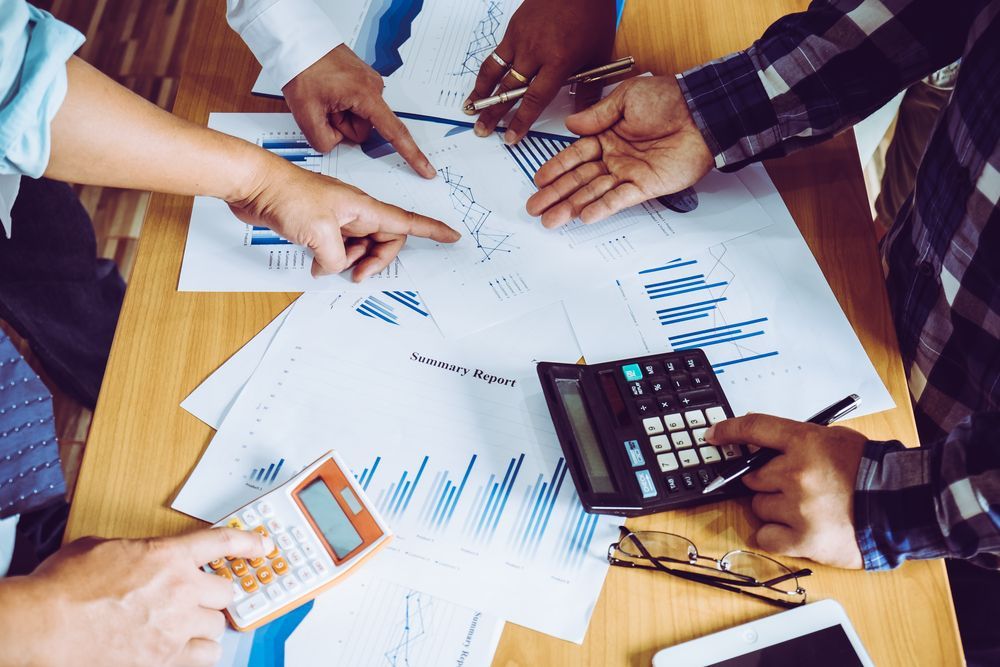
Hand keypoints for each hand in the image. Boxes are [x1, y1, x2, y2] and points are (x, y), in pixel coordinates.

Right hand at [20, 528, 270, 665]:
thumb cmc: (65, 586)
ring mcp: (175, 627)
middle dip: (213, 595)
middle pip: (225, 592)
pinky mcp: (164, 660)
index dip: (248, 543)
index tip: (263, 546)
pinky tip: (182, 650)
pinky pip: (204, 659)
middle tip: (197, 598)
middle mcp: (180, 590)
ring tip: (186, 626)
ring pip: (217, 628)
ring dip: (206, 626)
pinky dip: (197, 654)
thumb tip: (142, 558)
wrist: (44, 625)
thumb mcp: (105, 547)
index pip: (222, 543)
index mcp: (167, 555)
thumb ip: (138, 551)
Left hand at [231, 155, 459, 279]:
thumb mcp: (319, 234)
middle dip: (375, 261)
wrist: (254, 184)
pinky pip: (337, 247)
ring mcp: (337, 217)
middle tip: (355, 276)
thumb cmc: (288, 196)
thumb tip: (334, 267)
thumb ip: (336, 258)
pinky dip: (331, 259)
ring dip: (348, 262)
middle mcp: (355, 211)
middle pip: (383, 241)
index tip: (452, 236)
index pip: (407, 221)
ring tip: (325, 266)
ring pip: (359, 246)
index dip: (432, 230)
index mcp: (363, 208)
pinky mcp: (319, 224)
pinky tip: (314, 264)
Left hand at [282, 45, 435, 178]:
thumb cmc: (303, 67)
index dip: (411, 154)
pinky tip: (326, 94)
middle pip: (364, 130)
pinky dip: (339, 106)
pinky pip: (353, 105)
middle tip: (323, 109)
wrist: (297, 40)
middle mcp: (373, 87)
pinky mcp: (361, 81)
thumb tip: (334, 143)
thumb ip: (323, 141)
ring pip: (357, 118)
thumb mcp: (306, 113)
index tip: (427, 169)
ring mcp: (367, 83)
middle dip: (343, 127)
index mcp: (366, 94)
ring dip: (339, 116)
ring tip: (323, 98)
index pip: (394, 133)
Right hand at [465, 0, 615, 143]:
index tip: (511, 137)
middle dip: (493, 113)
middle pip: (509, 90)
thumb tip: (583, 115)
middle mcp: (535, 52)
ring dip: (481, 93)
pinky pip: (496, 54)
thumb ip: (589, 88)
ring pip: (494, 71)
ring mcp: (521, 38)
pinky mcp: (513, 27)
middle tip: (482, 130)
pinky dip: (487, 71)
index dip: (521, 121)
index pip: (534, 99)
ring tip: (470, 108)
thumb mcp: (599, 54)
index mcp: (558, 61)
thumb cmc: (592, 15)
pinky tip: (482, 82)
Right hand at [526, 75, 713, 227]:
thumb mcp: (626, 97)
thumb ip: (597, 114)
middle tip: (535, 209)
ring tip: (551, 219)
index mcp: (607, 135)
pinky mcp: (645, 186)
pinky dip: (602, 207)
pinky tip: (584, 216)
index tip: (538, 180)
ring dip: (571, 206)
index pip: (574, 155)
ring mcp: (629, 173)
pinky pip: (619, 199)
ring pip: (593, 192)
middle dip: (555, 194)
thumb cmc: (669, 99)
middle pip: (578, 179)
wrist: (702, 113)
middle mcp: (615, 157)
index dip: (555, 168)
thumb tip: (571, 124)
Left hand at [706, 414, 866, 568]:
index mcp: (805, 442)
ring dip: (774, 509)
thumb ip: (798, 442)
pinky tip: (797, 530)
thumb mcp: (833, 439)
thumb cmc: (869, 471)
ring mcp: (798, 508)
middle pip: (752, 476)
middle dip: (768, 481)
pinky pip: (765, 536)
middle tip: (794, 486)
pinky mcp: (803, 540)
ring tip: (806, 509)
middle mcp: (796, 473)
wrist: (901, 506)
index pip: (754, 428)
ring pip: (758, 507)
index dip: (729, 430)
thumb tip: (763, 447)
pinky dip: (776, 535)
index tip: (713, 435)